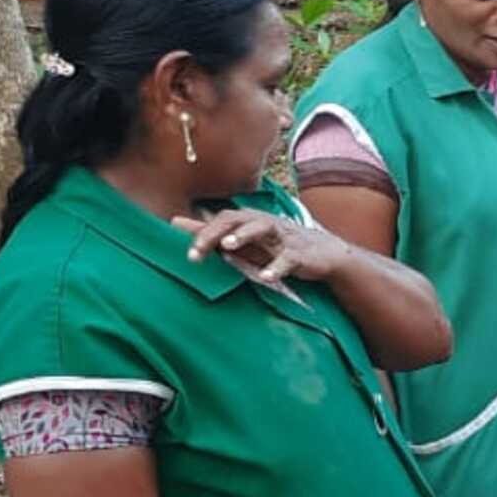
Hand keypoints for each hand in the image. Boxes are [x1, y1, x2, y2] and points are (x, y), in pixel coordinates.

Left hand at [174, 209, 355, 287]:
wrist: (321, 252)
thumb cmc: (274, 244)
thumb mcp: (240, 237)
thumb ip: (209, 231)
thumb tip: (174, 222)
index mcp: (248, 219)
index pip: (221, 220)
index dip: (202, 233)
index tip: (187, 252)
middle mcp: (264, 223)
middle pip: (237, 220)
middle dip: (215, 233)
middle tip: (196, 251)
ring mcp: (283, 237)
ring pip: (263, 229)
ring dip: (244, 235)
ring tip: (228, 246)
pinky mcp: (300, 254)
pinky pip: (288, 258)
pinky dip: (277, 267)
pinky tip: (266, 277)